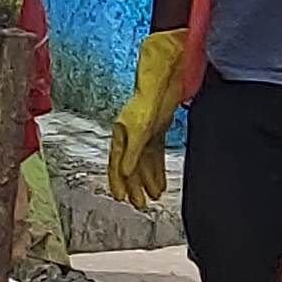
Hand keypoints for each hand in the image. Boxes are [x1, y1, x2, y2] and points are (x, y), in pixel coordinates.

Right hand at [105, 29, 191, 208]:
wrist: (164, 76)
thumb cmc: (149, 98)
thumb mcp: (141, 128)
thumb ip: (134, 151)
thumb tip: (126, 172)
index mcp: (121, 134)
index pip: (118, 163)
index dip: (118, 181)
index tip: (120, 197)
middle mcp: (130, 135)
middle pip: (131, 166)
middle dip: (135, 186)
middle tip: (140, 204)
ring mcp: (143, 133)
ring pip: (144, 162)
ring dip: (148, 180)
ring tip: (155, 197)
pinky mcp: (156, 130)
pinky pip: (155, 155)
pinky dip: (157, 169)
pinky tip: (161, 181)